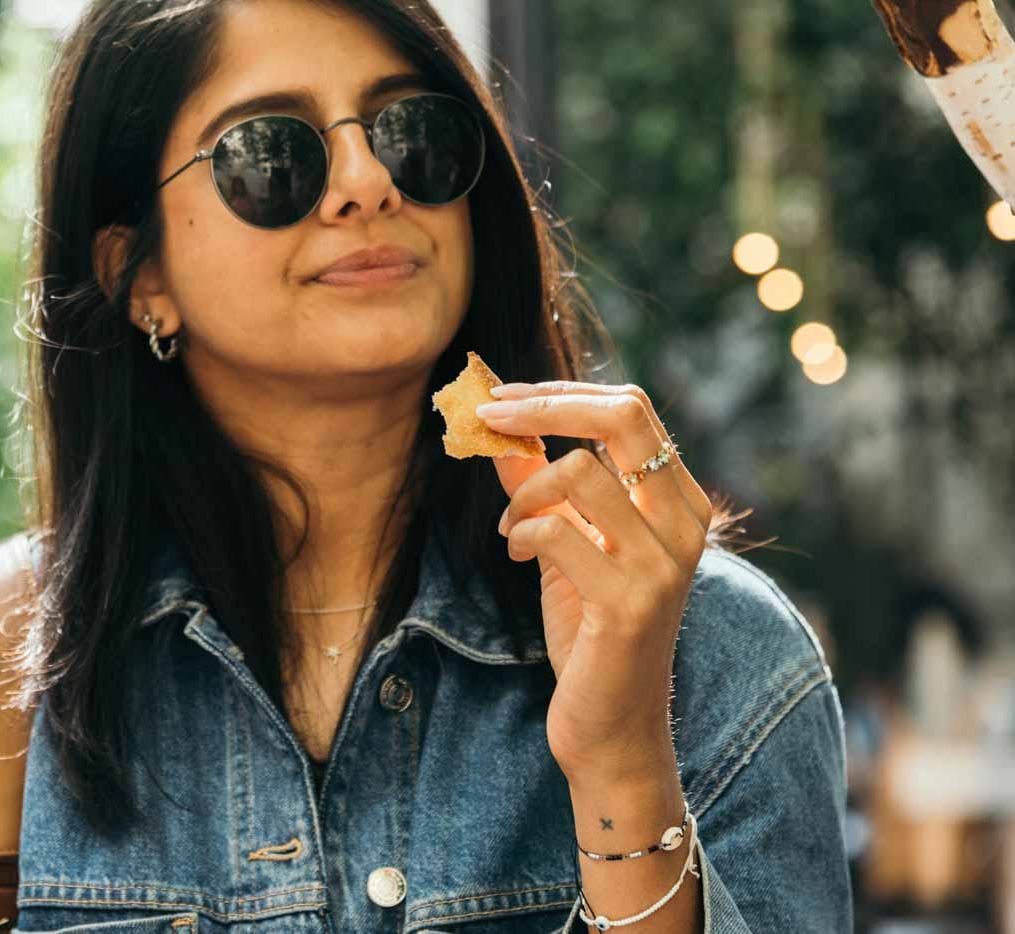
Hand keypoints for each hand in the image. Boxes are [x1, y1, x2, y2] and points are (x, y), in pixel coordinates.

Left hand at [474, 381, 711, 781]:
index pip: (632, 408)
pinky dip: (520, 532)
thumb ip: (540, 488)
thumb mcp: (565, 546)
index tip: (504, 395)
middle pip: (622, 416)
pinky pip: (556, 531)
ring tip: (510, 525)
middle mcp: (686, 524)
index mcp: (680, 502)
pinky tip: (514, 551)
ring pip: (578, 471)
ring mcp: (663, 563)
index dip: (562, 392)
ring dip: (522, 491)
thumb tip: (497, 429)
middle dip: (543, 406)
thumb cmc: (592, 633)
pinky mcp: (630, 602)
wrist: (614, 728)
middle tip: (490, 415)